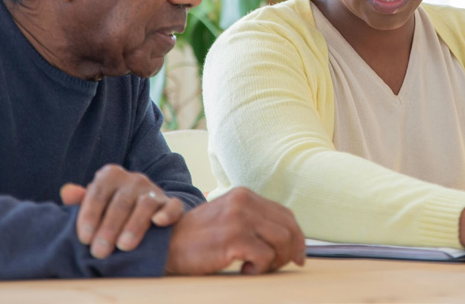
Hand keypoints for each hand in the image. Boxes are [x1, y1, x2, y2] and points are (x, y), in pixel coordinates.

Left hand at [60, 164, 183, 257]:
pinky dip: (167, 213)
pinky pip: (173, 206)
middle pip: (120, 202)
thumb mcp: (94, 204)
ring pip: (145, 204)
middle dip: (109, 228)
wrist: (143, 213)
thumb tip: (66, 192)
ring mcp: (154, 190)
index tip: (84, 239)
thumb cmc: (110, 210)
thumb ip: (80, 200)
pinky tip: (158, 223)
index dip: (90, 216)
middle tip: (100, 251)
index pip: (98, 193)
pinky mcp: (171, 203)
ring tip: (124, 246)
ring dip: (134, 226)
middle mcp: (134, 179)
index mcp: (111, 175)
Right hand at [164, 187, 305, 274]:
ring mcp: (239, 218)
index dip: (297, 236)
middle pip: (288, 227)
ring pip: (281, 241)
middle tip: (280, 266)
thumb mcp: (228, 217)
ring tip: (257, 267)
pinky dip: (260, 268)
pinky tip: (245, 270)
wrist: (166, 244)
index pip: (285, 214)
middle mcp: (244, 202)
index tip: (298, 255)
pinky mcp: (233, 238)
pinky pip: (265, 256)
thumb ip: (253, 221)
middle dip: (291, 251)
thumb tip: (288, 240)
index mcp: (245, 195)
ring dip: (275, 260)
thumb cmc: (199, 237)